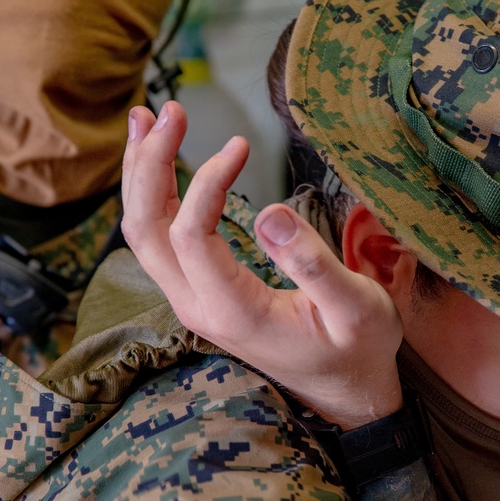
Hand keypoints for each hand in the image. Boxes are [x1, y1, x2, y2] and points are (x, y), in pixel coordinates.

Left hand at [121, 102, 403, 428]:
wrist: (346, 392)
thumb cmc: (358, 350)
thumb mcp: (358, 309)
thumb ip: (316, 265)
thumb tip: (268, 212)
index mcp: (233, 310)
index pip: (191, 234)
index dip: (206, 181)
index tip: (242, 145)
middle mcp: (199, 306)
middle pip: (146, 230)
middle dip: (149, 164)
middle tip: (168, 109)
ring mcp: (193, 301)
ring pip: (143, 234)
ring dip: (141, 174)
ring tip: (144, 117)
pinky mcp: (198, 292)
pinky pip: (159, 241)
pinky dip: (152, 195)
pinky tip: (159, 159)